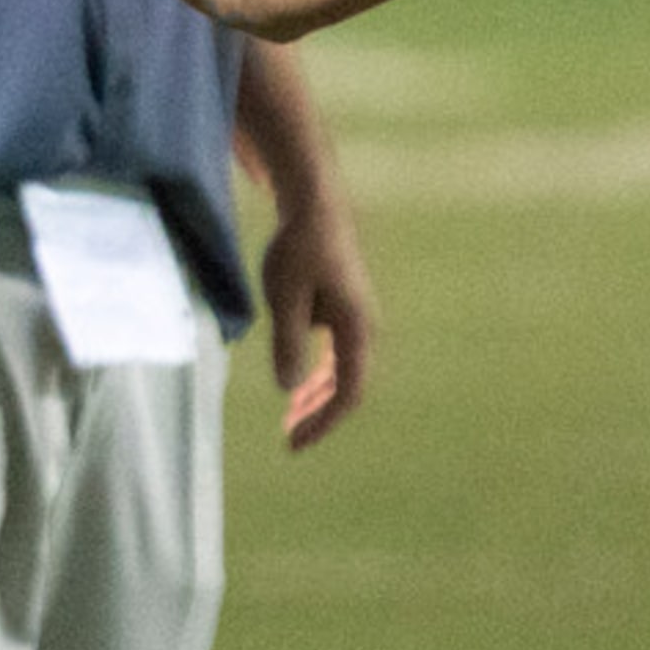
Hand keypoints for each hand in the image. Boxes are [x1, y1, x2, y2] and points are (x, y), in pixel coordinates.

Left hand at [263, 189, 376, 451]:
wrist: (316, 207)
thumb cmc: (298, 249)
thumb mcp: (285, 297)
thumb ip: (289, 342)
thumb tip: (289, 387)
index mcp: (357, 330)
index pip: (348, 392)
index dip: (323, 422)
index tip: (294, 443)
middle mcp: (364, 328)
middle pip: (347, 385)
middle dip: (319, 414)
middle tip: (289, 436)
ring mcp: (356, 318)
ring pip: (342, 370)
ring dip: (318, 394)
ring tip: (292, 415)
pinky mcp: (344, 307)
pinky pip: (336, 352)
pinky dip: (318, 371)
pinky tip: (298, 378)